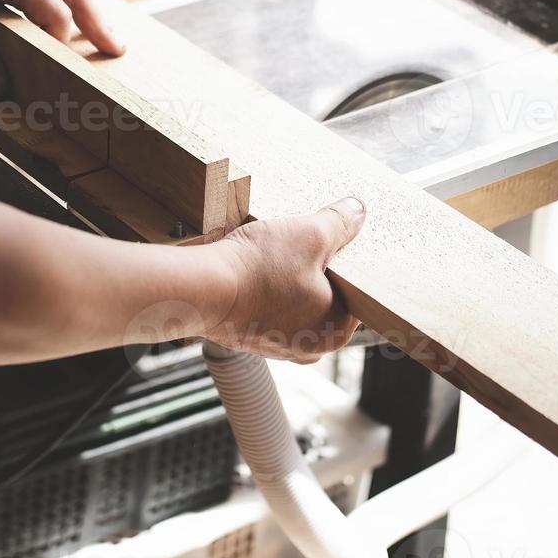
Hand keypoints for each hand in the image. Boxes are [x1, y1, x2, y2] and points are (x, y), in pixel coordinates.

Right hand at [205, 197, 366, 362]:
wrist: (199, 291)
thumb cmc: (257, 272)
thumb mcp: (310, 234)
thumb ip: (340, 222)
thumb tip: (358, 210)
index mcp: (334, 332)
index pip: (356, 294)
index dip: (346, 262)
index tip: (333, 242)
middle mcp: (307, 347)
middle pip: (324, 297)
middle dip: (315, 269)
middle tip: (303, 243)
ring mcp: (275, 344)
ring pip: (293, 300)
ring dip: (286, 277)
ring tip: (273, 254)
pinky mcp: (246, 335)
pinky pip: (265, 305)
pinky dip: (263, 287)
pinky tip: (253, 267)